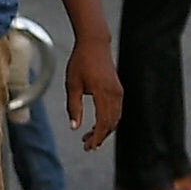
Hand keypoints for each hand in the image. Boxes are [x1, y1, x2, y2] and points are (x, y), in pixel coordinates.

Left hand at [66, 36, 122, 150]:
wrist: (95, 43)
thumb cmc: (80, 61)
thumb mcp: (72, 85)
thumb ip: (73, 107)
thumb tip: (74, 127)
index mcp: (102, 92)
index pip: (103, 122)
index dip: (96, 137)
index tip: (88, 146)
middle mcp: (114, 94)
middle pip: (111, 124)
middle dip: (100, 137)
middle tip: (87, 146)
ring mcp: (118, 92)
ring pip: (115, 119)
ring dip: (104, 130)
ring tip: (90, 137)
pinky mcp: (118, 90)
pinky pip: (116, 111)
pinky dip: (109, 121)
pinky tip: (97, 125)